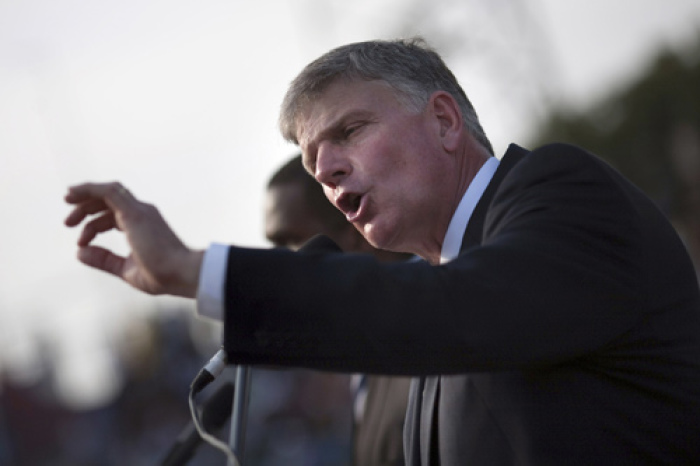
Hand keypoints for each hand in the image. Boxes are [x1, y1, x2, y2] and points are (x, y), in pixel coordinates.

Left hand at [64, 182, 203, 297]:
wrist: (181, 273)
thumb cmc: (162, 275)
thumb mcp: (125, 269)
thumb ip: (104, 259)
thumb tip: (79, 252)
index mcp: (143, 225)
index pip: (113, 216)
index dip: (93, 226)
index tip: (81, 242)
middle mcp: (143, 213)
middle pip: (109, 201)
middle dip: (85, 208)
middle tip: (68, 223)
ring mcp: (140, 211)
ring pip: (108, 192)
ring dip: (84, 197)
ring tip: (67, 206)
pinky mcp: (135, 212)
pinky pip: (109, 191)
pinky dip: (89, 189)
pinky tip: (73, 193)